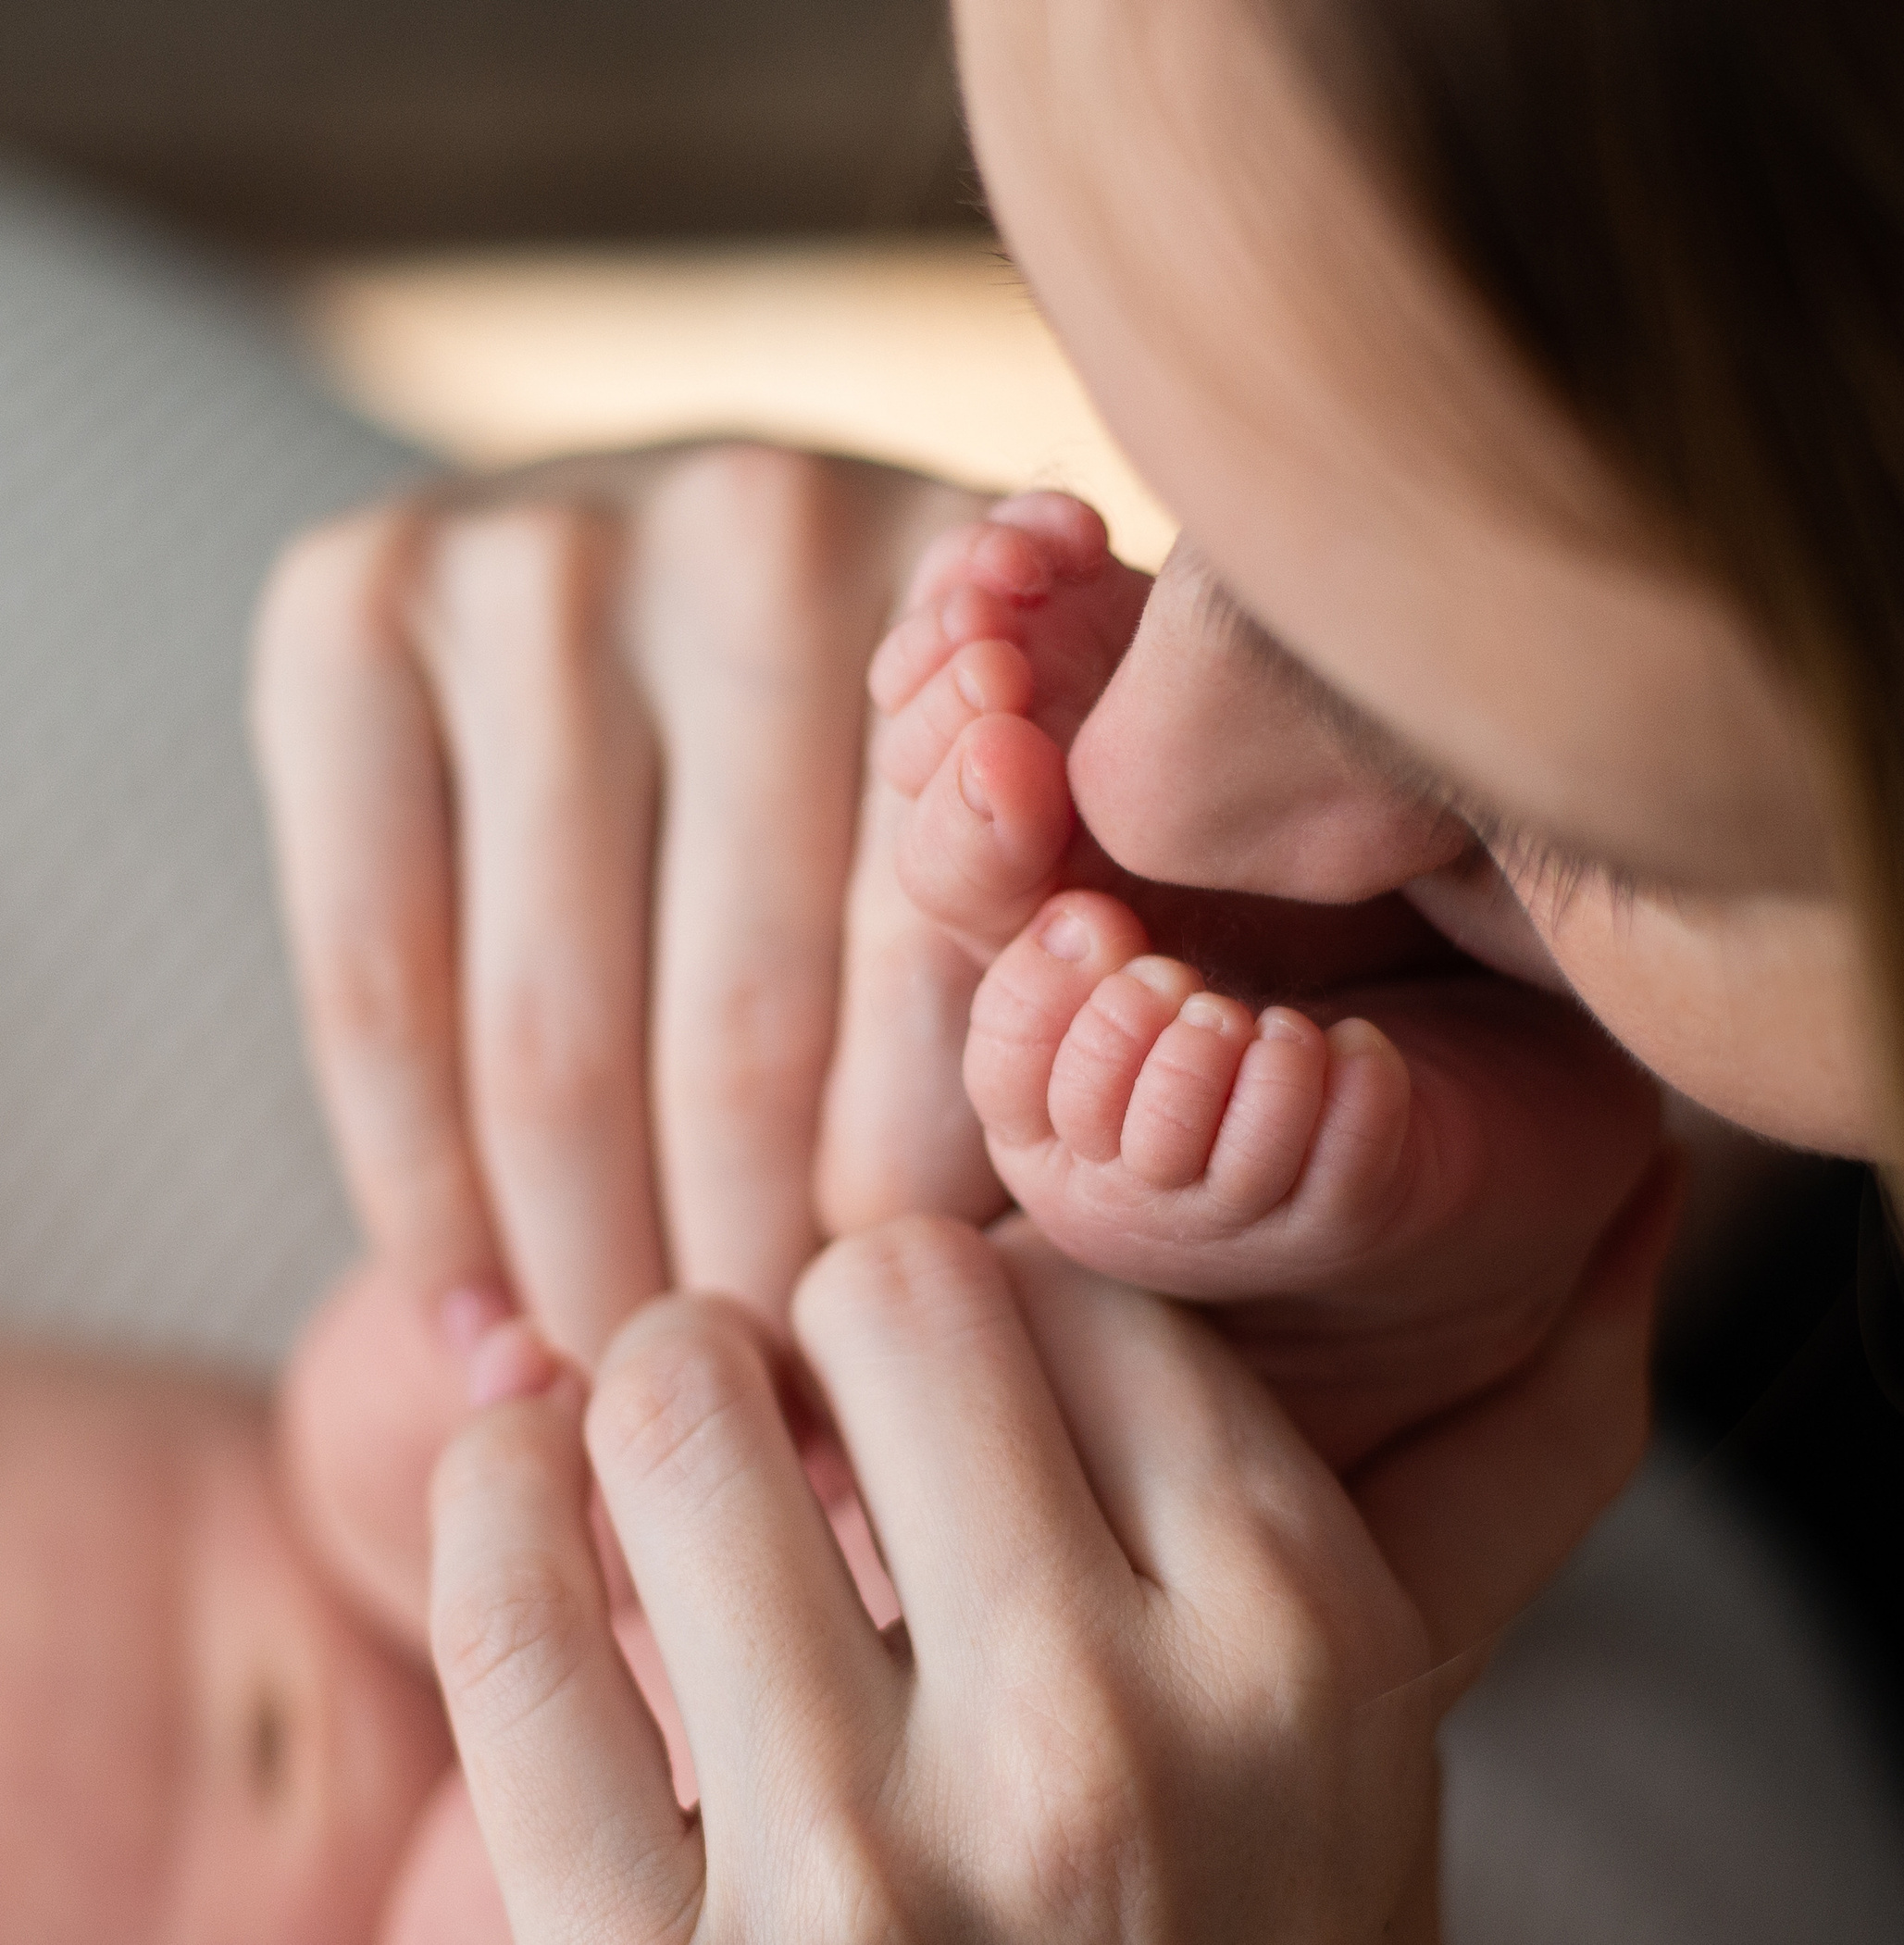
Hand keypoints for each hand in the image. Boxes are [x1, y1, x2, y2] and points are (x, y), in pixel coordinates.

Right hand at [253, 443, 1001, 1365]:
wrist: (700, 583)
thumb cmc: (932, 768)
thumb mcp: (1062, 846)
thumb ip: (1069, 983)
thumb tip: (972, 1296)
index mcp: (998, 596)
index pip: (950, 991)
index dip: (914, 1225)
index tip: (902, 1394)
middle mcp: (768, 528)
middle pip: (748, 1033)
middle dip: (750, 1290)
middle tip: (761, 1460)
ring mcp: (545, 552)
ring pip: (556, 1036)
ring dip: (589, 1278)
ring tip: (627, 1421)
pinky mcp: (351, 597)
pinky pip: (373, 978)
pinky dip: (421, 1193)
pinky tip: (481, 1334)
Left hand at [427, 1166, 1677, 1943]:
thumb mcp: (1357, 1755)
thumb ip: (1448, 1486)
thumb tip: (1635, 1201)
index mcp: (1306, 1651)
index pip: (1106, 1296)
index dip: (1011, 1301)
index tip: (967, 1361)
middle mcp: (1112, 1737)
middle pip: (898, 1289)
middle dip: (836, 1311)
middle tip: (817, 1394)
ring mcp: (874, 1871)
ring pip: (680, 1406)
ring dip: (655, 1393)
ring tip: (678, 1456)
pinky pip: (513, 1613)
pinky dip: (494, 1504)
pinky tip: (535, 1504)